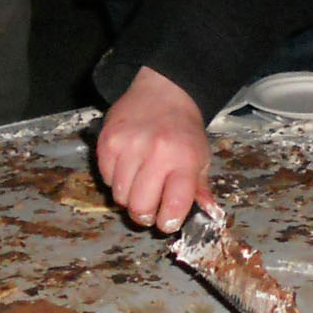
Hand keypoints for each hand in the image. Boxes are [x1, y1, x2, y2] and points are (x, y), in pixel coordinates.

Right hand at [93, 66, 213, 231]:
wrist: (164, 91)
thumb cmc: (184, 130)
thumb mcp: (201, 157)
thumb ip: (200, 189)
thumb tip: (207, 213)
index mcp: (183, 159)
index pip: (174, 205)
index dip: (168, 222)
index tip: (167, 222)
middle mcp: (156, 153)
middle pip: (140, 206)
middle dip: (144, 214)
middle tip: (149, 208)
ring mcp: (128, 146)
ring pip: (119, 196)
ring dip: (128, 197)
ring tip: (139, 182)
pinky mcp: (107, 141)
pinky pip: (106, 178)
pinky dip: (115, 180)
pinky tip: (127, 167)